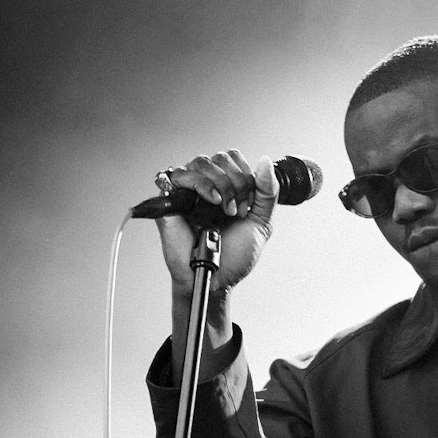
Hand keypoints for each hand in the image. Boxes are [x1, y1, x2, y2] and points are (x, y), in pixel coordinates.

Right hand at [153, 150, 277, 297]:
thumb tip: (265, 161)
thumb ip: (268, 193)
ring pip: (202, 161)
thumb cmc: (234, 256)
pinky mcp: (169, 199)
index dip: (246, 176)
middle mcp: (206, 185)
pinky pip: (180, 175)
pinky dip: (201, 184)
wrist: (217, 279)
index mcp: (226, 186)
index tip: (249, 206)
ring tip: (225, 209)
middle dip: (237, 183)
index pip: (234, 158)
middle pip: (221, 157)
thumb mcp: (261, 223)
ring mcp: (187, 191)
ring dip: (221, 184)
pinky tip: (212, 201)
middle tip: (238, 211)